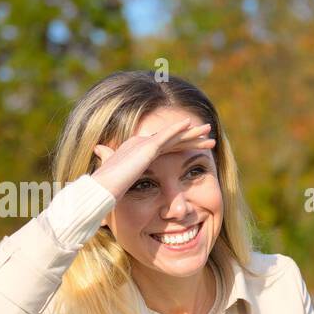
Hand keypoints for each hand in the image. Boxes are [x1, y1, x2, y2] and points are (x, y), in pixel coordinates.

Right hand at [90, 117, 215, 203]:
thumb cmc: (111, 190)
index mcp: (139, 152)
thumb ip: (129, 181)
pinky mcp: (146, 147)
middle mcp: (141, 144)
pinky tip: (189, 124)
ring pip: (174, 136)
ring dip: (192, 132)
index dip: (184, 146)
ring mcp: (144, 144)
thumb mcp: (124, 184)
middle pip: (174, 140)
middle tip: (209, 136)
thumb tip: (124, 186)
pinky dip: (176, 128)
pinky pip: (164, 135)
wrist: (103, 188)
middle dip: (193, 138)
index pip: (168, 147)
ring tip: (208, 129)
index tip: (199, 147)